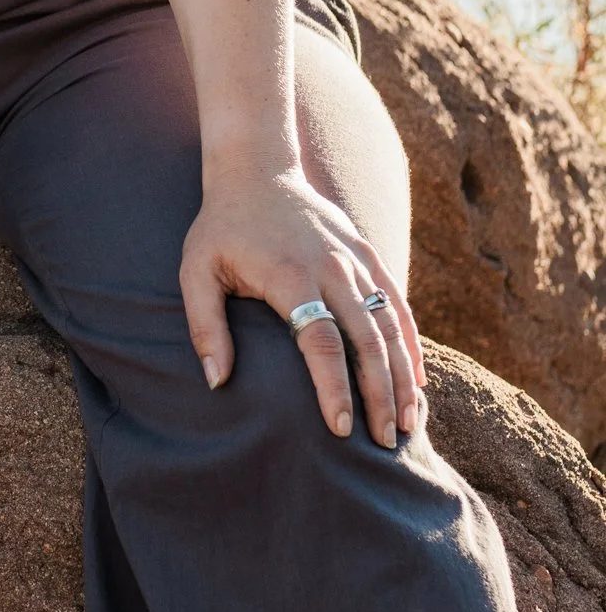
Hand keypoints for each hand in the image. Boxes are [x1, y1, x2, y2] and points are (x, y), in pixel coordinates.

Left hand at [182, 163, 425, 445]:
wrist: (256, 168)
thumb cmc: (222, 228)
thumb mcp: (196, 270)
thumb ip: (205, 326)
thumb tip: (216, 383)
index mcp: (290, 275)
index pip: (321, 341)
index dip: (334, 388)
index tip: (341, 429)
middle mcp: (331, 267)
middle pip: (367, 339)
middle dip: (379, 394)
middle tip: (384, 442)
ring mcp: (354, 258)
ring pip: (389, 324)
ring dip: (401, 376)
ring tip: (406, 423)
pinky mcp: (367, 252)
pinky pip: (395, 302)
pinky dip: (410, 343)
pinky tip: (416, 380)